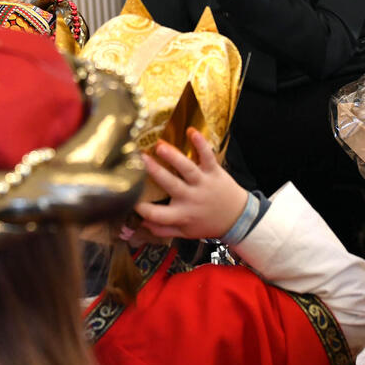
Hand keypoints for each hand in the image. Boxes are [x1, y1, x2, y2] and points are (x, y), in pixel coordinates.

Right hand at [134, 128, 249, 240]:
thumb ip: (163, 230)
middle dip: (154, 171)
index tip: (127, 197)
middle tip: (139, 158)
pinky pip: (207, 156)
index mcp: (180, 215)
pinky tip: (191, 131)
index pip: (155, 213)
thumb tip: (141, 223)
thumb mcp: (185, 233)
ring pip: (187, 168)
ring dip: (173, 156)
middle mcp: (190, 198)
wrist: (237, 218)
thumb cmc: (207, 224)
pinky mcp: (214, 172)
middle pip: (169, 184)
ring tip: (159, 145)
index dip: (140, 208)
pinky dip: (201, 143)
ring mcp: (203, 183)